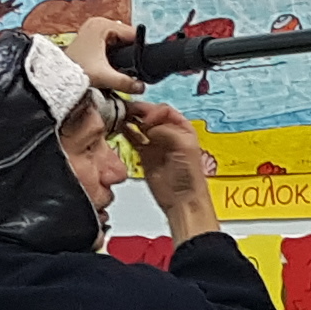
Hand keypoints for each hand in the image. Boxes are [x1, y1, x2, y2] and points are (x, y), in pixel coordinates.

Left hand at [61, 17, 138, 94]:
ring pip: (117, 40)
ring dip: (121, 52)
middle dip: (128, 52)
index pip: (131, 33)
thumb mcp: (105, 77)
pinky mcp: (89, 36)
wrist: (56, 75)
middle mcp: (98, 22)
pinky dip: (112, 52)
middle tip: (130, 67)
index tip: (142, 63)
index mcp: (103, 25)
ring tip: (120, 66)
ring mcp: (92, 28)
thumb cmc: (76, 71)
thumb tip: (142, 87)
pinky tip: (111, 63)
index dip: (138, 49)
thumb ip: (126, 82)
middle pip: (125, 36)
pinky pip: (109, 41)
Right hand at [127, 99, 218, 234]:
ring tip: (121, 115)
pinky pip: (134, 138)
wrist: (182, 199)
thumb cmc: (190, 176)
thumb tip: (149, 125)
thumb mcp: (183, 146)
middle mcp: (168, 133)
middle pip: (151, 115)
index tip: (146, 118)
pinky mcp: (144, 154)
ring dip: (131, 119)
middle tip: (128, 110)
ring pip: (140, 125)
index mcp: (182, 128)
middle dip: (140, 112)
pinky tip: (120, 126)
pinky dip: (126, 132)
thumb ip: (166, 131)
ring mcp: (155, 143)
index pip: (165, 110)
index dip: (154, 111)